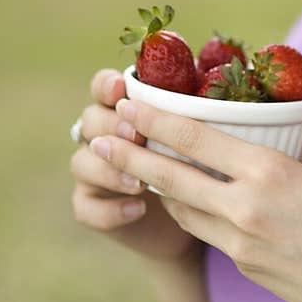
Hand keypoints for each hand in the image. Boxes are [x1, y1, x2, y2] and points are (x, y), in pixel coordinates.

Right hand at [69, 70, 200, 261]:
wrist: (195, 216)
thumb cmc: (204, 165)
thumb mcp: (205, 139)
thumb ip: (197, 118)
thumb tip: (220, 97)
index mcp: (125, 110)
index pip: (104, 87)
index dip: (106, 85)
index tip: (120, 88)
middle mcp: (104, 136)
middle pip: (90, 120)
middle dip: (111, 126)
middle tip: (136, 135)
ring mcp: (94, 172)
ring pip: (81, 163)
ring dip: (109, 170)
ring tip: (140, 183)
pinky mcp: (93, 206)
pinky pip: (85, 207)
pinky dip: (109, 209)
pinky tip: (138, 209)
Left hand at [89, 97, 301, 301]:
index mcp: (270, 174)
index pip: (196, 140)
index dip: (156, 121)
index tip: (129, 104)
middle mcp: (245, 210)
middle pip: (170, 179)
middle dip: (131, 157)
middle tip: (105, 138)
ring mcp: (241, 246)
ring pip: (183, 210)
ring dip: (160, 188)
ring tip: (143, 166)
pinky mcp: (246, 269)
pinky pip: (210, 233)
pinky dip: (195, 212)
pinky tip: (194, 200)